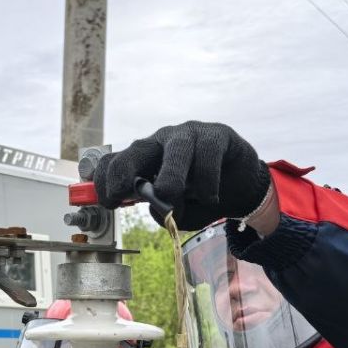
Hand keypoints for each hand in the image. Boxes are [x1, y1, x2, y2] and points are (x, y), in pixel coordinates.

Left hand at [93, 122, 272, 230]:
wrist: (241, 187)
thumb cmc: (200, 196)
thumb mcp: (177, 211)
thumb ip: (163, 211)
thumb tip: (157, 208)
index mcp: (146, 159)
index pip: (115, 161)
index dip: (105, 180)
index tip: (110, 202)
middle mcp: (163, 142)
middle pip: (137, 148)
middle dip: (126, 172)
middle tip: (131, 196)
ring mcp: (189, 135)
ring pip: (175, 150)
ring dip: (170, 176)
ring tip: (172, 196)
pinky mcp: (217, 136)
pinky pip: (207, 154)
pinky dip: (206, 180)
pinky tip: (210, 197)